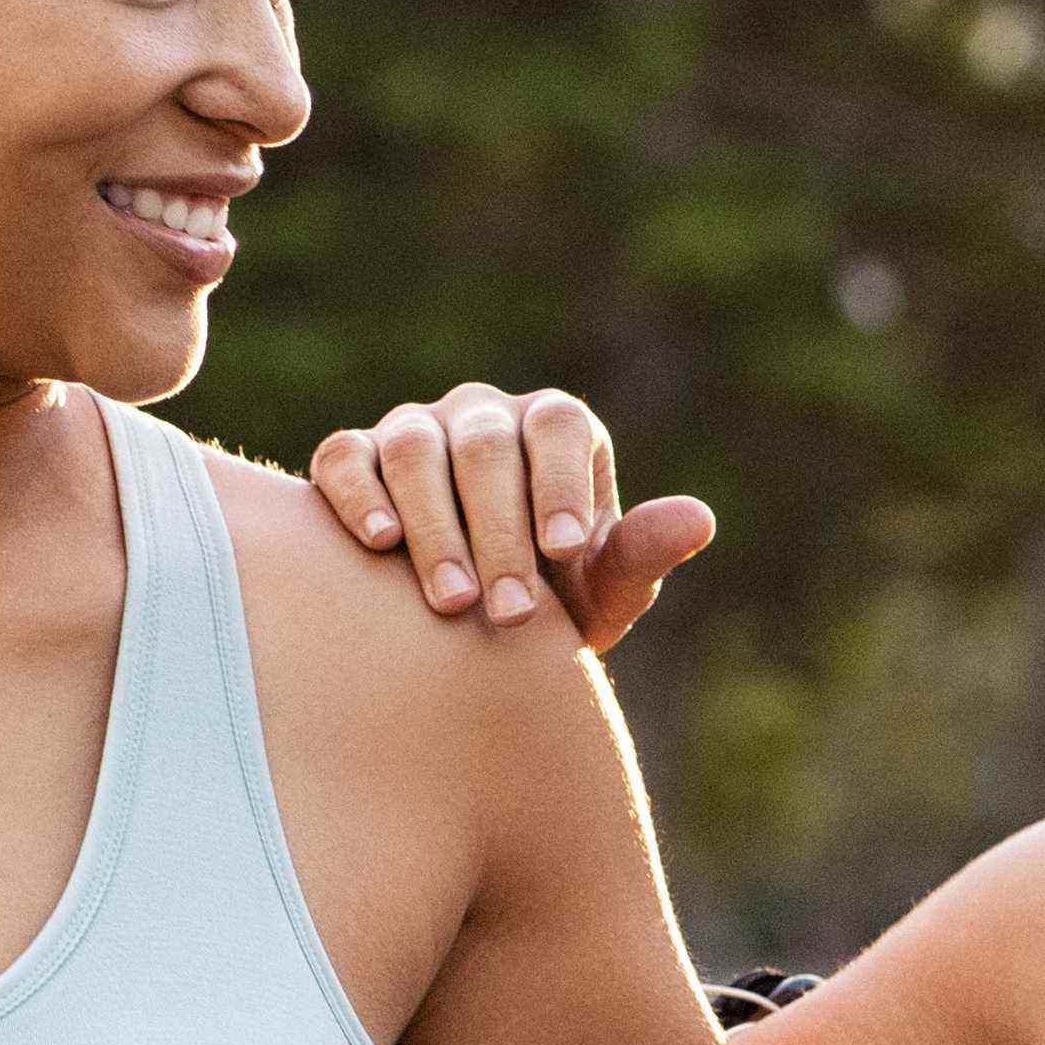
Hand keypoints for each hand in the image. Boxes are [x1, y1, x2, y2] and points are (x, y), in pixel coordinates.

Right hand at [308, 382, 718, 651]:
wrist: (466, 627)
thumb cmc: (552, 602)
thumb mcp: (601, 589)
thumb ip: (640, 554)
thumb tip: (700, 520)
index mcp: (553, 428)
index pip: (558, 428)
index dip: (561, 484)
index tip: (564, 555)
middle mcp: (482, 417)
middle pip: (484, 448)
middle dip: (499, 533)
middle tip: (509, 613)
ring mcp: (414, 430)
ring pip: (413, 449)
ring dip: (433, 526)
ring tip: (452, 601)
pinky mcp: (353, 458)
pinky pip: (344, 459)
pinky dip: (356, 494)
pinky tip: (380, 545)